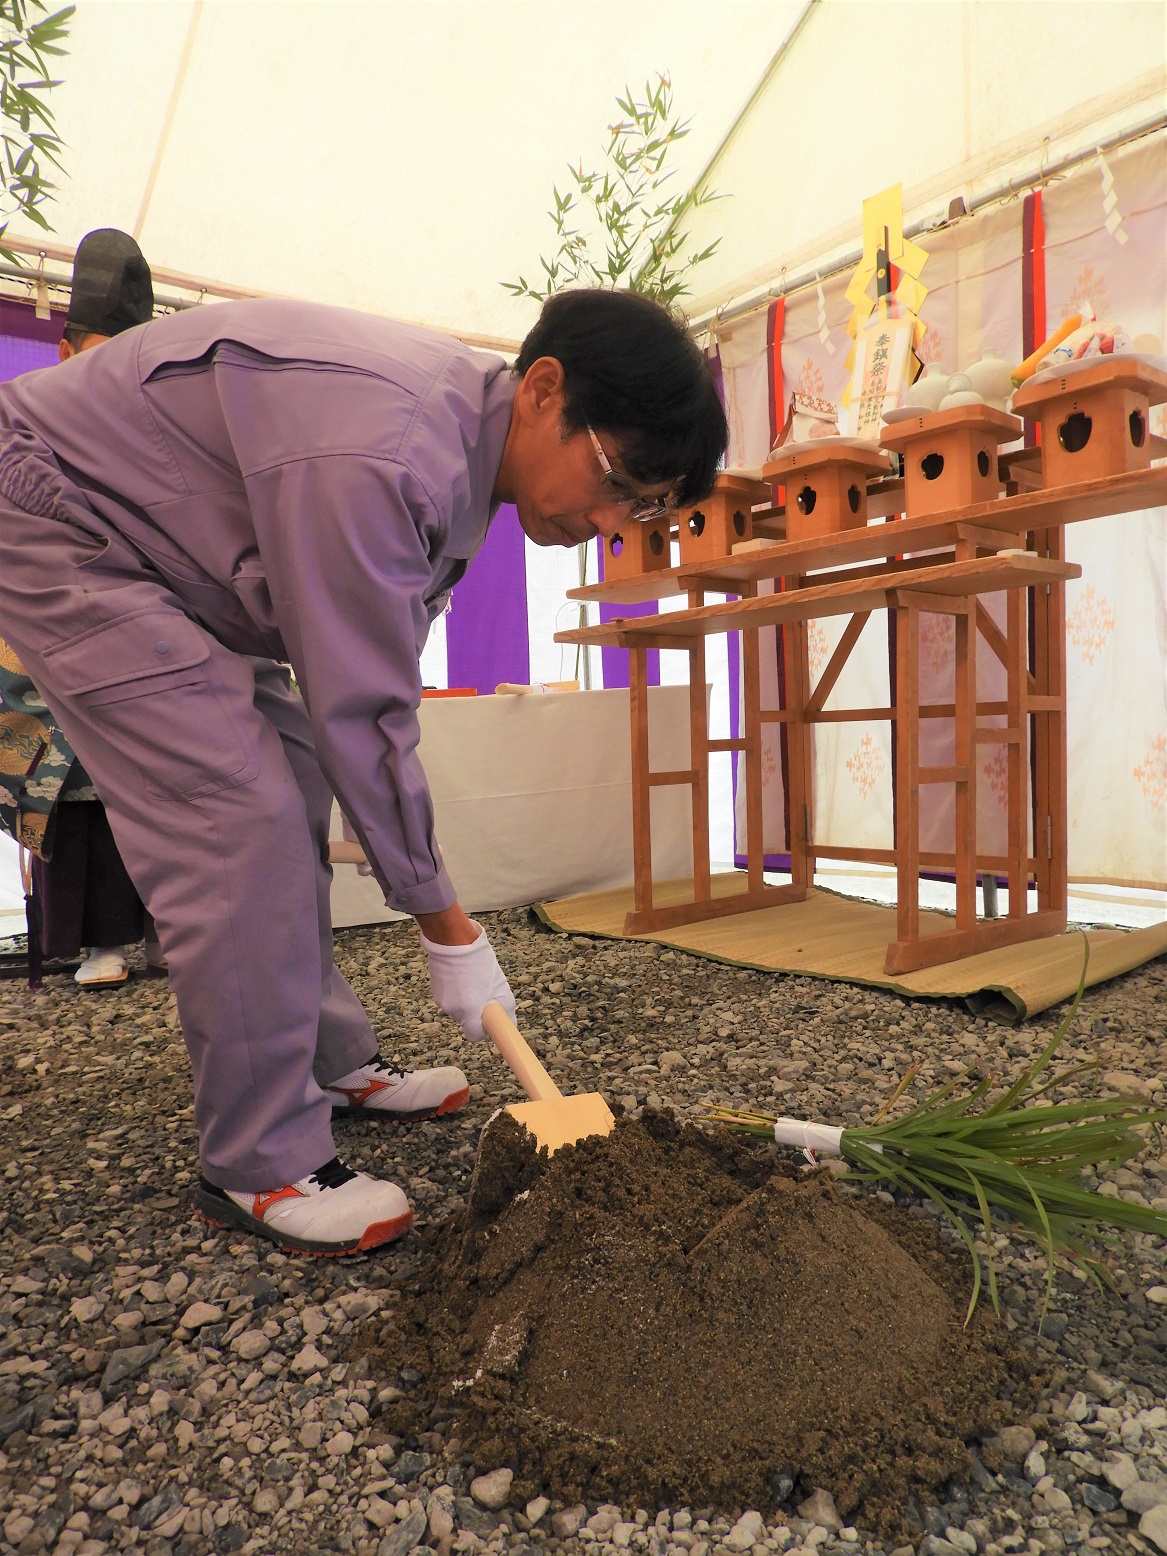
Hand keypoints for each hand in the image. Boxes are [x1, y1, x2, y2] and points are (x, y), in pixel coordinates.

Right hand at [419, 921, 515, 1039]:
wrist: (452, 939)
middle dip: (477, 1009)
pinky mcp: (435, 989)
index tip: (490, 1017)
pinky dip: (457, 990)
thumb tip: (510, 1023)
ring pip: (459, 1007)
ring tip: (472, 977)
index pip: (475, 1036)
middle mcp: (452, 1010)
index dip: (484, 1029)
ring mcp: (441, 1000)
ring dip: (467, 998)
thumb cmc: (478, 961)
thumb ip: (505, 1009)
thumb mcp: (500, 985)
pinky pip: (450, 997)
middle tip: (484, 989)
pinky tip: (462, 974)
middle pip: (468, 1019)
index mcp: (468, 1011)